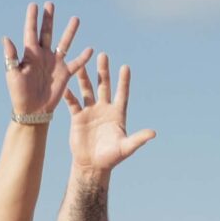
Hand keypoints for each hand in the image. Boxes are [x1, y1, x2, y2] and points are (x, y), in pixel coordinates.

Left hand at [2, 1, 92, 119]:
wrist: (32, 110)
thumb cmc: (19, 94)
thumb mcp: (13, 75)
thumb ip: (12, 57)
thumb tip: (6, 38)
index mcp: (30, 54)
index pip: (31, 32)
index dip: (32, 19)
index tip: (33, 5)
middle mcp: (43, 55)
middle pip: (47, 33)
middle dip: (48, 19)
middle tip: (50, 4)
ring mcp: (55, 63)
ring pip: (64, 43)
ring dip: (70, 32)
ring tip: (75, 18)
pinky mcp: (64, 74)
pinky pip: (76, 63)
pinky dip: (83, 57)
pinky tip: (90, 49)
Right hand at [63, 54, 156, 173]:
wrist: (92, 165)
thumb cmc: (111, 157)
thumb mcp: (126, 148)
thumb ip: (138, 139)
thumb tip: (153, 133)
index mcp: (117, 114)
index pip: (122, 94)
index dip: (123, 81)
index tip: (125, 67)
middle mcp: (104, 109)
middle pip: (104, 86)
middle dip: (103, 71)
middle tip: (102, 55)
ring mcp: (90, 111)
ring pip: (87, 90)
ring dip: (85, 77)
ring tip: (82, 63)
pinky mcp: (78, 117)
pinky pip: (73, 103)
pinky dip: (69, 95)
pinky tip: (65, 86)